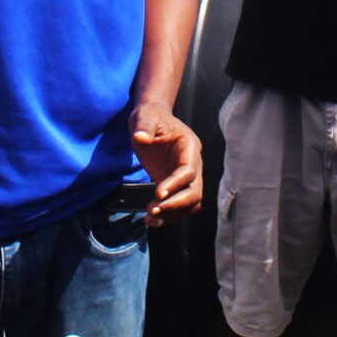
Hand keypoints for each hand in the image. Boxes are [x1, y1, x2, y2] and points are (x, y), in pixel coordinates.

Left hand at [131, 102, 203, 221]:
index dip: (176, 184)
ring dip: (172, 214)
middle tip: (153, 210)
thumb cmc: (150, 116)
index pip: (189, 171)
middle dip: (176, 204)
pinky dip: (167, 216)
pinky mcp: (174, 186)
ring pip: (189, 203)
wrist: (150, 121)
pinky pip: (178, 206)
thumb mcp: (145, 116)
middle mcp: (192, 164)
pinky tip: (151, 221)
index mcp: (189, 147)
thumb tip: (140, 137)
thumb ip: (144, 126)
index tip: (158, 193)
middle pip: (195, 192)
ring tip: (150, 218)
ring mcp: (185, 177)